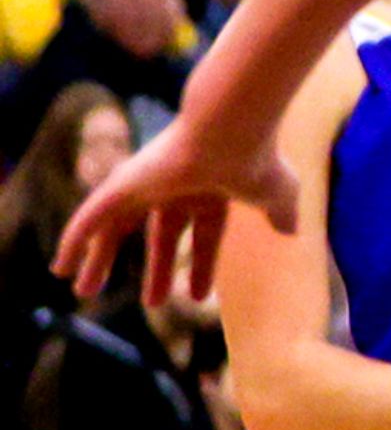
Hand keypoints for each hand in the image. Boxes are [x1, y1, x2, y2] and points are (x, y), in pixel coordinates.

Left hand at [60, 110, 293, 313]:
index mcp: (212, 191)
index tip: (199, 295)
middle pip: (159, 233)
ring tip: (83, 291)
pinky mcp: (122, 183)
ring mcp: (147, 184)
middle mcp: (178, 187)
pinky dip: (72, 243)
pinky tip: (60, 269)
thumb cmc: (256, 158)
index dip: (204, 265)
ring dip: (99, 258)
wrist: (232, 126)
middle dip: (156, 267)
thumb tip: (292, 231)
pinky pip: (89, 219)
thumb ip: (281, 210)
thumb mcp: (276, 193)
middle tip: (152, 303)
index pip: (206, 234)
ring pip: (116, 227)